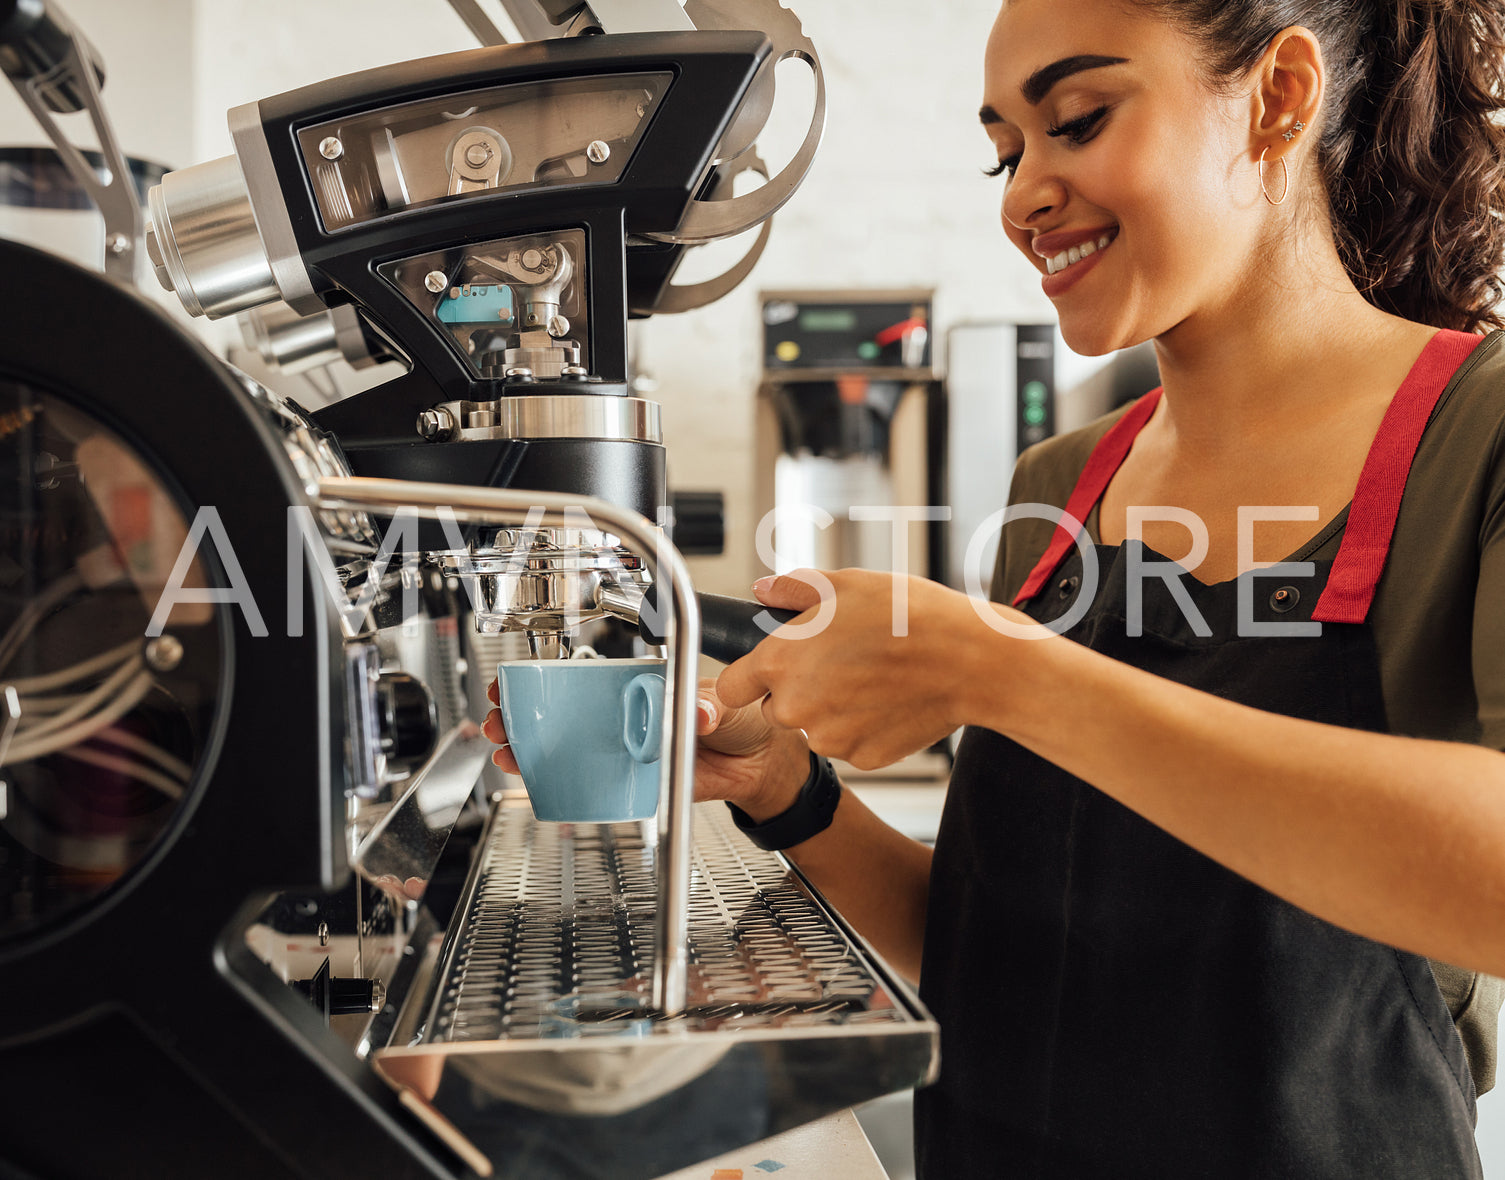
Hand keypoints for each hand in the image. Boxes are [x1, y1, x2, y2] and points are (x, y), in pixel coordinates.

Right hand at [483, 676, 809, 820]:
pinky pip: (591, 780)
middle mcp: (629, 713)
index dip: (549, 677)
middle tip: (502, 718)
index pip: (587, 677)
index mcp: (644, 684)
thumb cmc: (746, 719)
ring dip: (532, 747)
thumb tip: (698, 711)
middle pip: (566, 711)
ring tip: (507, 748)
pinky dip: (560, 780)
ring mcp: (628, 746)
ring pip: (570, 745)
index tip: (522, 678)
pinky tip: (533, 779)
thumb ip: (709, 705)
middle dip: (526, 713)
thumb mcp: (727, 702)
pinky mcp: (635, 779)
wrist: (763, 764)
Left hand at [716, 568, 985, 769]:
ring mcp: (829, 738)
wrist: (967, 660)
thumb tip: (763, 589)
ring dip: (829, 710)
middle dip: (795, 691)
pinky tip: (887, 700)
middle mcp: (796, 706)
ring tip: (870, 678)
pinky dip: (862, 727)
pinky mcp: (861, 758)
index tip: (762, 672)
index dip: (746, 677)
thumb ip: (793, 590)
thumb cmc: (908, 617)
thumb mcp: (845, 584)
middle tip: (836, 664)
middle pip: (774, 708)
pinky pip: (848, 743)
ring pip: (813, 727)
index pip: (730, 687)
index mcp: (780, 661)